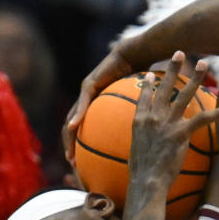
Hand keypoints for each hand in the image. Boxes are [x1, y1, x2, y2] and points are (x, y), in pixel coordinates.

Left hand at [63, 47, 133, 165]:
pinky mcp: (90, 85)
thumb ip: (137, 117)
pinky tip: (72, 128)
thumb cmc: (139, 79)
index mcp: (97, 106)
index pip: (85, 129)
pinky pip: (82, 105)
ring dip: (69, 136)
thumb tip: (149, 134)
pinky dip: (77, 117)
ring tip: (69, 152)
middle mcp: (88, 100)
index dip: (81, 145)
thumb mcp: (138, 103)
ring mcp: (86, 92)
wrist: (135, 57)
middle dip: (70, 145)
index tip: (82, 161)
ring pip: (73, 118)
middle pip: (73, 126)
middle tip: (72, 162)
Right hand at [129, 52, 218, 188]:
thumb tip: (146, 144)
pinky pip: (203, 118)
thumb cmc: (142, 173)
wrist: (146, 181)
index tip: (153, 73)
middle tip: (180, 51)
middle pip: (165, 87)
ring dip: (195, 78)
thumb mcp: (136, 151)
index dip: (150, 83)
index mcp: (140, 120)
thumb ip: (142, 140)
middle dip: (172, 67)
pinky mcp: (181, 133)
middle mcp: (153, 117)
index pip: (145, 95)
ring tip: (204, 64)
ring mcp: (167, 124)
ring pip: (184, 95)